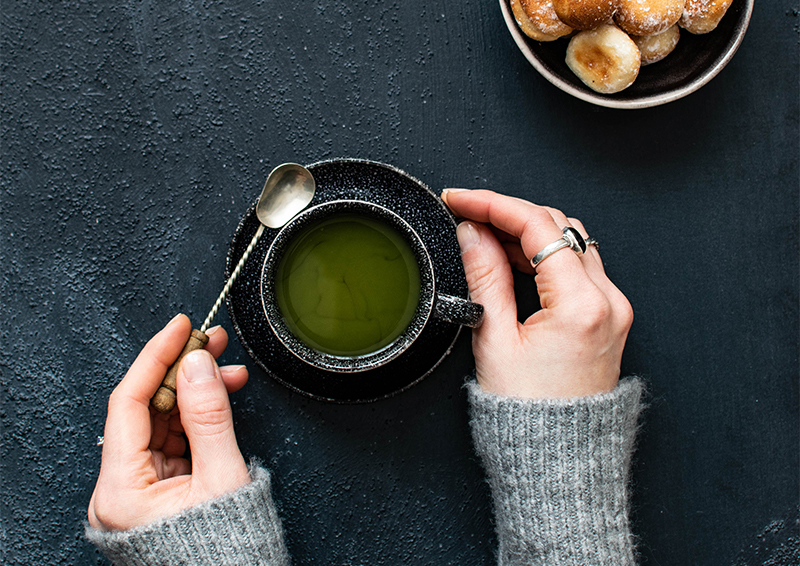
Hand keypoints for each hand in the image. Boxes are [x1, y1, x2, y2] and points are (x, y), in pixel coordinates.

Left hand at [88, 314, 251, 530]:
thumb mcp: (223, 478)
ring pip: (161, 422)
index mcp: (120, 492)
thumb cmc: (225, 553)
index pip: (129, 403)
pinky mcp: (155, 492)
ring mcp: (136, 492)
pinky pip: (172, 441)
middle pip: (145, 410)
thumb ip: (209, 416)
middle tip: (211, 342)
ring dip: (193, 393)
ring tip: (226, 371)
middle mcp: (118, 491)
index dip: (155, 357)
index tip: (180, 328)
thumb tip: (197, 365)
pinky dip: (196, 418)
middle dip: (181, 372)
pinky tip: (218, 398)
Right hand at [441, 189, 632, 398]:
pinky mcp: (608, 317)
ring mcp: (613, 309)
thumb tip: (473, 233)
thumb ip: (484, 277)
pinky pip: (579, 267)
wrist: (558, 459)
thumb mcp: (495, 340)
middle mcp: (608, 301)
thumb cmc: (529, 415)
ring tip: (486, 237)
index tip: (463, 200)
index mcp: (582, 306)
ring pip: (571, 242)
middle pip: (559, 227)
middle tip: (469, 216)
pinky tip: (514, 258)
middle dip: (510, 214)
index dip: (493, 204)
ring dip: (528, 233)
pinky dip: (545, 255)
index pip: (537, 227)